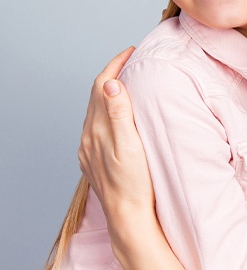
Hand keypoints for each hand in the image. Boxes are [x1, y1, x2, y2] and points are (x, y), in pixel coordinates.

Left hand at [78, 48, 156, 243]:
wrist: (128, 217)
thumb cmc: (135, 184)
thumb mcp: (130, 146)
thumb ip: (119, 115)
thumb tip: (110, 84)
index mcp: (98, 129)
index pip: (102, 86)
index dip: (115, 64)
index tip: (131, 52)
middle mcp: (89, 136)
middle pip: (96, 94)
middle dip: (112, 73)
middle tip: (131, 61)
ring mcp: (90, 148)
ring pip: (96, 110)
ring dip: (109, 92)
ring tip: (127, 83)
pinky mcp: (93, 158)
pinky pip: (97, 125)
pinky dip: (107, 111)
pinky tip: (118, 115)